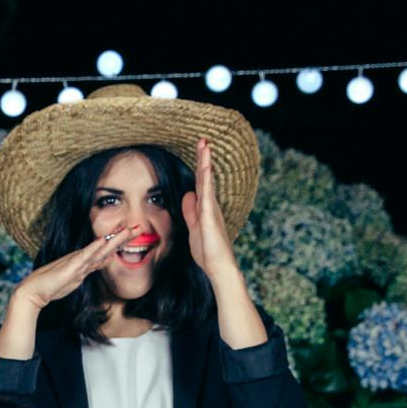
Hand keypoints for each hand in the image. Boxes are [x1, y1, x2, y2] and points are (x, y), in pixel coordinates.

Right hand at [8, 223, 142, 313]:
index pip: (105, 254)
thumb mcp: (72, 282)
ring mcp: (76, 263)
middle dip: (123, 239)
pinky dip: (95, 248)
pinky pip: (85, 257)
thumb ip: (83, 274)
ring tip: (128, 230)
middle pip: (106, 249)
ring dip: (114, 240)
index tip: (132, 237)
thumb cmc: (49, 288)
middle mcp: (82, 261)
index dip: (119, 245)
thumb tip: (96, 267)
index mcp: (83, 265)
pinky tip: (104, 240)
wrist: (33, 292)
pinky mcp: (70, 268)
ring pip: (99, 250)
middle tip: (139, 228)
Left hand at [180, 137, 241, 280]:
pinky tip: (206, 167)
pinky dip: (206, 179)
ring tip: (205, 145)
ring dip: (205, 163)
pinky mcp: (210, 216)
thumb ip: (191, 212)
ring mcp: (211, 210)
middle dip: (203, 158)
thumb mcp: (194, 228)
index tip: (199, 150)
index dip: (200, 167)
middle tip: (203, 140)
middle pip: (205, 177)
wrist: (218, 267)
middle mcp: (211, 205)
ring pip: (207, 182)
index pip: (201, 183)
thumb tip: (188, 195)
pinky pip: (207, 194)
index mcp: (206, 208)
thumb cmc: (208, 252)